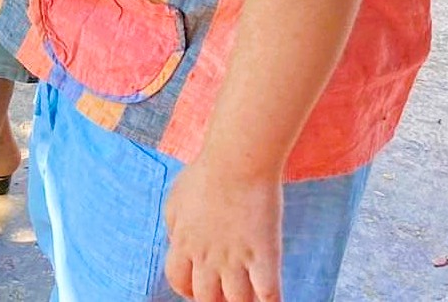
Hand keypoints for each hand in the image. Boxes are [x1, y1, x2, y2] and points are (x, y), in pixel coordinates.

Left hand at [163, 156, 284, 301]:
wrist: (237, 160)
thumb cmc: (208, 172)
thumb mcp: (177, 198)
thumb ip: (176, 225)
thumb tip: (177, 242)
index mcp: (184, 242)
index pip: (178, 280)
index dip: (187, 289)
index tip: (198, 288)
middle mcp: (206, 257)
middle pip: (206, 298)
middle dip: (215, 300)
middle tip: (227, 294)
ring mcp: (235, 259)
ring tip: (251, 295)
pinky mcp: (264, 256)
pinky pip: (269, 295)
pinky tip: (271, 298)